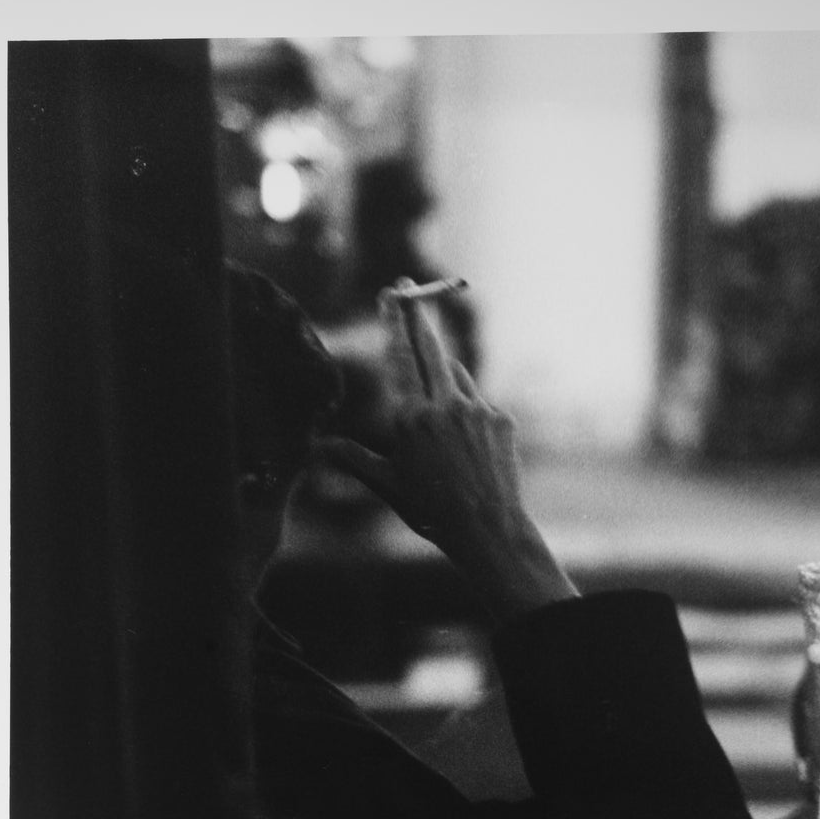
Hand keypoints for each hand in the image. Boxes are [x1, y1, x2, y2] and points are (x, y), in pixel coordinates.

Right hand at [318, 282, 577, 625]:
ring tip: (435, 399)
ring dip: (442, 370)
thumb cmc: (431, 511)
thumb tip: (320, 447)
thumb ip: (354, 459)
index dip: (394, 324)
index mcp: (410, 418)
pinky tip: (464, 440)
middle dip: (417, 316)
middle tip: (409, 289)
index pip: (400, 358)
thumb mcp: (388, 484)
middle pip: (429, 347)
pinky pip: (478, 401)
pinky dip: (467, 408)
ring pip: (456, 374)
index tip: (391, 297)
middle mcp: (444, 405)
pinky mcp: (500, 418)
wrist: (487, 529)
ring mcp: (476, 409)